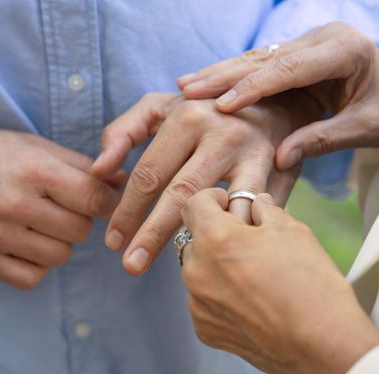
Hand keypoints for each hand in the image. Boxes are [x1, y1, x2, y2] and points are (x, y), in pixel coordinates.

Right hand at [0, 121, 123, 288]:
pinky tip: (27, 245)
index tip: (103, 200)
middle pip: (80, 230)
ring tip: (42, 224)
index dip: (107, 201)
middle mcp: (15, 204)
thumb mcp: (28, 144)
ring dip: (59, 242)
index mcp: (31, 169)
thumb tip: (120, 182)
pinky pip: (31, 277)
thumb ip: (77, 164)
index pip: (93, 198)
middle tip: (63, 208)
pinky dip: (37, 265)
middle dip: (80, 219)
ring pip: (60, 256)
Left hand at [92, 92, 319, 274]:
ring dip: (197, 241)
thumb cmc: (203, 111)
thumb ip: (122, 133)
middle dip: (152, 235)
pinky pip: (253, 212)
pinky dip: (235, 234)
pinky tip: (218, 257)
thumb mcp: (160, 108)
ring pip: (218, 207)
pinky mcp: (279, 172)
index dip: (127, 211)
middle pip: (179, 195)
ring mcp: (252, 153)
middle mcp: (220, 132)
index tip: (113, 243)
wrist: (273, 101)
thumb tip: (99, 170)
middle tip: (131, 266)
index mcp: (186, 117)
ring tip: (175, 268)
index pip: (148, 174)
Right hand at [178, 22, 378, 170]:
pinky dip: (232, 75)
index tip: (220, 105)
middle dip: (224, 75)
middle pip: (266, 58)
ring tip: (185, 85)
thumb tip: (280, 158)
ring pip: (257, 58)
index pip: (289, 69)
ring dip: (221, 73)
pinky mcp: (298, 52)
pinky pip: (260, 63)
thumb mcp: (364, 128)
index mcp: (345, 49)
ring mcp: (308, 42)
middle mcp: (323, 38)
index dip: (252, 87)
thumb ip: (323, 139)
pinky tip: (205, 83)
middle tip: (188, 88)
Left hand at [180, 188, 378, 373]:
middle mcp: (197, 271)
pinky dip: (220, 295)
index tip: (230, 205)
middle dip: (216, 234)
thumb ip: (264, 209)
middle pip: (194, 239)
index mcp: (215, 239)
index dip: (213, 198)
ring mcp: (198, 304)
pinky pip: (203, 301)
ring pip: (198, 271)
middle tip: (249, 241)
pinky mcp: (204, 329)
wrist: (322, 346)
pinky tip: (251, 300)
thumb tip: (255, 203)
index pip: (193, 204)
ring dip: (216, 265)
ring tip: (253, 274)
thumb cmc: (310, 284)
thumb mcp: (292, 230)